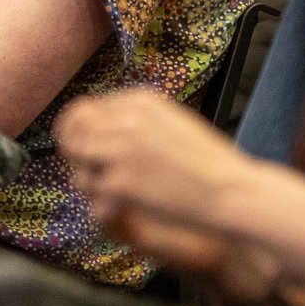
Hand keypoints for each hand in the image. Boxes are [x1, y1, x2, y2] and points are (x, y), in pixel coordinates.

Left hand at [57, 86, 249, 231]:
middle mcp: (125, 118)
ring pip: (74, 157)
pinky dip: (100, 197)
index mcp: (140, 101)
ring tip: (111, 191)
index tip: (97, 153)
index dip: (86, 134)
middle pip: (72, 128)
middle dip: (76, 150)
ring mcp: (120, 149)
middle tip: (93, 172)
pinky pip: (88, 187)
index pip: (86, 110)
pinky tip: (123, 205)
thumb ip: (136, 120)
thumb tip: (95, 121)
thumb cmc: (208, 165)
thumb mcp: (172, 123)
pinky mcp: (118, 181)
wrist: (232, 193)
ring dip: (86, 174)